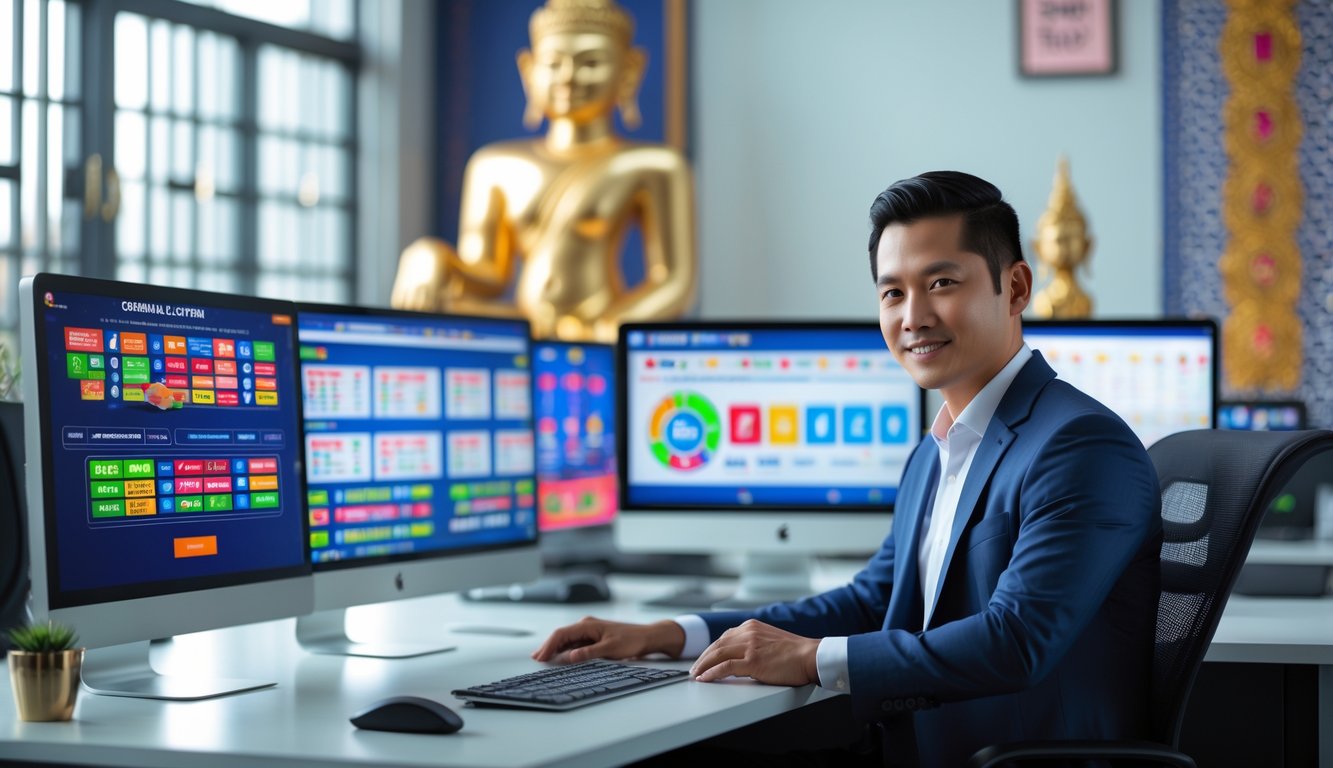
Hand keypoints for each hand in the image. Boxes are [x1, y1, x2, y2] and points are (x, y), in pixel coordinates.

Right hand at [532, 617, 684, 664]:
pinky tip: (560, 658)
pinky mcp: (594, 638)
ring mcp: (590, 631)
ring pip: (567, 640)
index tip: (540, 657)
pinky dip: (566, 650)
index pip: (561, 634)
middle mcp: (587, 625)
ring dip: (556, 649)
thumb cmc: (633, 640)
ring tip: (543, 659)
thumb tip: (570, 656)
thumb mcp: (611, 649)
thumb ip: (589, 653)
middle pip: (561, 636)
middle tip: (536, 659)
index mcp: (588, 624)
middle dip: (548, 647)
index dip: (548, 646)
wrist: (649, 637)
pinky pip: (575, 643)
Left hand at [690, 619, 819, 686]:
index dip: (711, 650)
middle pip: (717, 645)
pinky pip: (725, 667)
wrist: (810, 656)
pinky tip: (705, 678)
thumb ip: (754, 643)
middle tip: (694, 669)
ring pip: (717, 654)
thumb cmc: (795, 652)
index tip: (704, 658)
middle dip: (703, 658)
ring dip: (703, 666)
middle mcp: (748, 632)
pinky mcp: (753, 661)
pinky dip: (712, 673)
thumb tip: (740, 657)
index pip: (724, 637)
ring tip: (696, 675)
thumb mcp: (769, 639)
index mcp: (751, 626)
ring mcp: (750, 646)